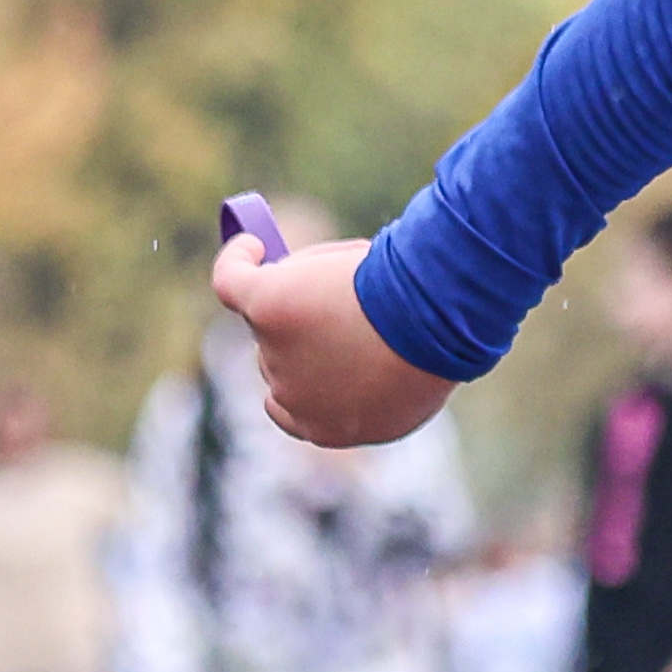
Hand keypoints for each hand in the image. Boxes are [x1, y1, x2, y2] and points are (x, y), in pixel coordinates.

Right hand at [210, 234, 451, 446]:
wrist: (437, 320)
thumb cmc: (441, 344)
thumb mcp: (406, 380)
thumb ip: (368, 376)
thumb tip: (343, 335)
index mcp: (332, 429)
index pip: (295, 409)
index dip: (306, 377)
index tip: (322, 349)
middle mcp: (297, 402)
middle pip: (281, 360)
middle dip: (306, 332)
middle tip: (345, 299)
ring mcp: (276, 356)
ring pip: (270, 317)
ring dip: (297, 292)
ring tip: (352, 277)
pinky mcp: (265, 310)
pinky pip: (231, 282)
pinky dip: (238, 260)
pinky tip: (255, 243)